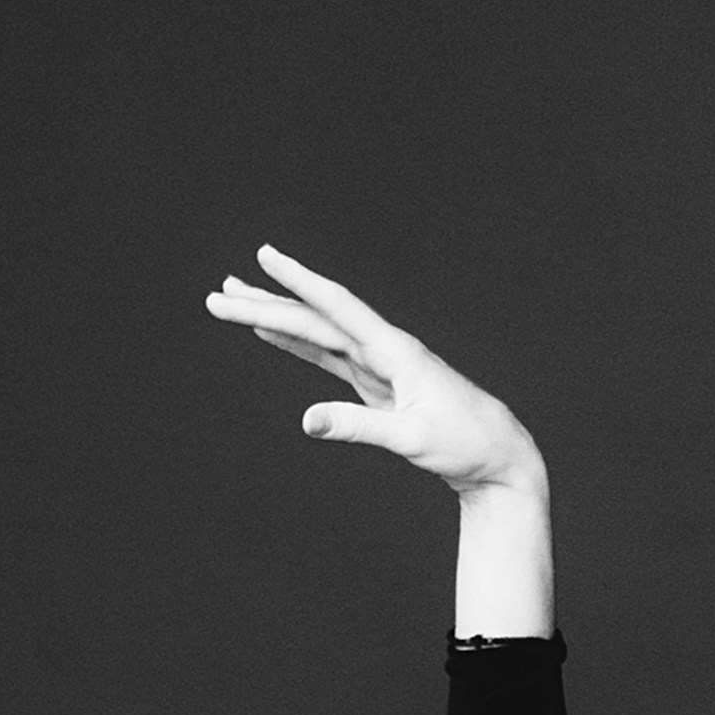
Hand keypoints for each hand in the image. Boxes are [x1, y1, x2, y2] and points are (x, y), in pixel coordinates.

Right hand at [205, 244, 544, 495]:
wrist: (498, 459)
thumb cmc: (465, 445)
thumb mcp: (411, 439)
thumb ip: (358, 427)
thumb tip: (307, 421)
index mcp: (395, 351)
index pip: (338, 306)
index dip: (300, 281)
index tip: (266, 256)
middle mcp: (385, 349)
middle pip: (316, 319)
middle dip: (266, 305)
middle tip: (216, 296)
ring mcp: (380, 366)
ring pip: (318, 333)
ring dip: (276, 317)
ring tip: (234, 300)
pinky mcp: (377, 385)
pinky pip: (329, 356)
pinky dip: (298, 342)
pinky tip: (272, 332)